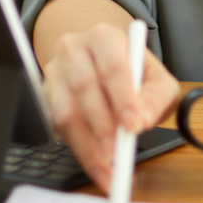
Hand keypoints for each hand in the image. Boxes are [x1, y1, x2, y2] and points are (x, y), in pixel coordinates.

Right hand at [40, 22, 181, 191]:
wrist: (106, 68)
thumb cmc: (134, 74)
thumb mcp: (157, 81)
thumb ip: (157, 98)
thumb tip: (143, 119)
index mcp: (105, 37)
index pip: (112, 66)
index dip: (123, 98)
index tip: (133, 126)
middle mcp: (74, 49)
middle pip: (84, 87)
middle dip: (102, 124)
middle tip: (116, 151)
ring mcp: (55, 72)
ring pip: (65, 110)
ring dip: (86, 142)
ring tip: (106, 165)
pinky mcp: (45, 97)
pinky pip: (55, 126)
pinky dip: (76, 148)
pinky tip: (93, 162)